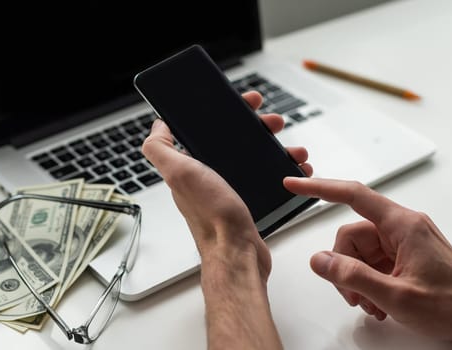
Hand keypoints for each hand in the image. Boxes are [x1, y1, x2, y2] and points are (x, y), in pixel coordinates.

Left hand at [142, 91, 311, 349]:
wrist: (237, 252)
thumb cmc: (211, 216)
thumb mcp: (180, 173)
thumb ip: (161, 149)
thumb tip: (156, 127)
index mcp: (192, 167)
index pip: (208, 129)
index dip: (226, 112)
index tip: (246, 103)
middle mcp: (209, 177)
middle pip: (235, 140)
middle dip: (257, 127)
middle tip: (274, 122)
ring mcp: (229, 189)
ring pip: (254, 158)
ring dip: (275, 148)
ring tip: (294, 150)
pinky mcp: (247, 202)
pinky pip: (266, 178)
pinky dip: (283, 171)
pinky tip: (296, 170)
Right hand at [284, 177, 451, 342]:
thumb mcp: (397, 295)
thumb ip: (353, 276)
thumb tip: (319, 260)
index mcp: (402, 225)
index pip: (353, 195)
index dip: (320, 188)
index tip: (295, 185)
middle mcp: (400, 229)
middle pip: (351, 236)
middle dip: (344, 266)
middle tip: (353, 295)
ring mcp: (400, 244)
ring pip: (357, 252)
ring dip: (356, 280)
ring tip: (371, 304)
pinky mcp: (401, 258)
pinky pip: (369, 263)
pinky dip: (366, 283)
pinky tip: (378, 303)